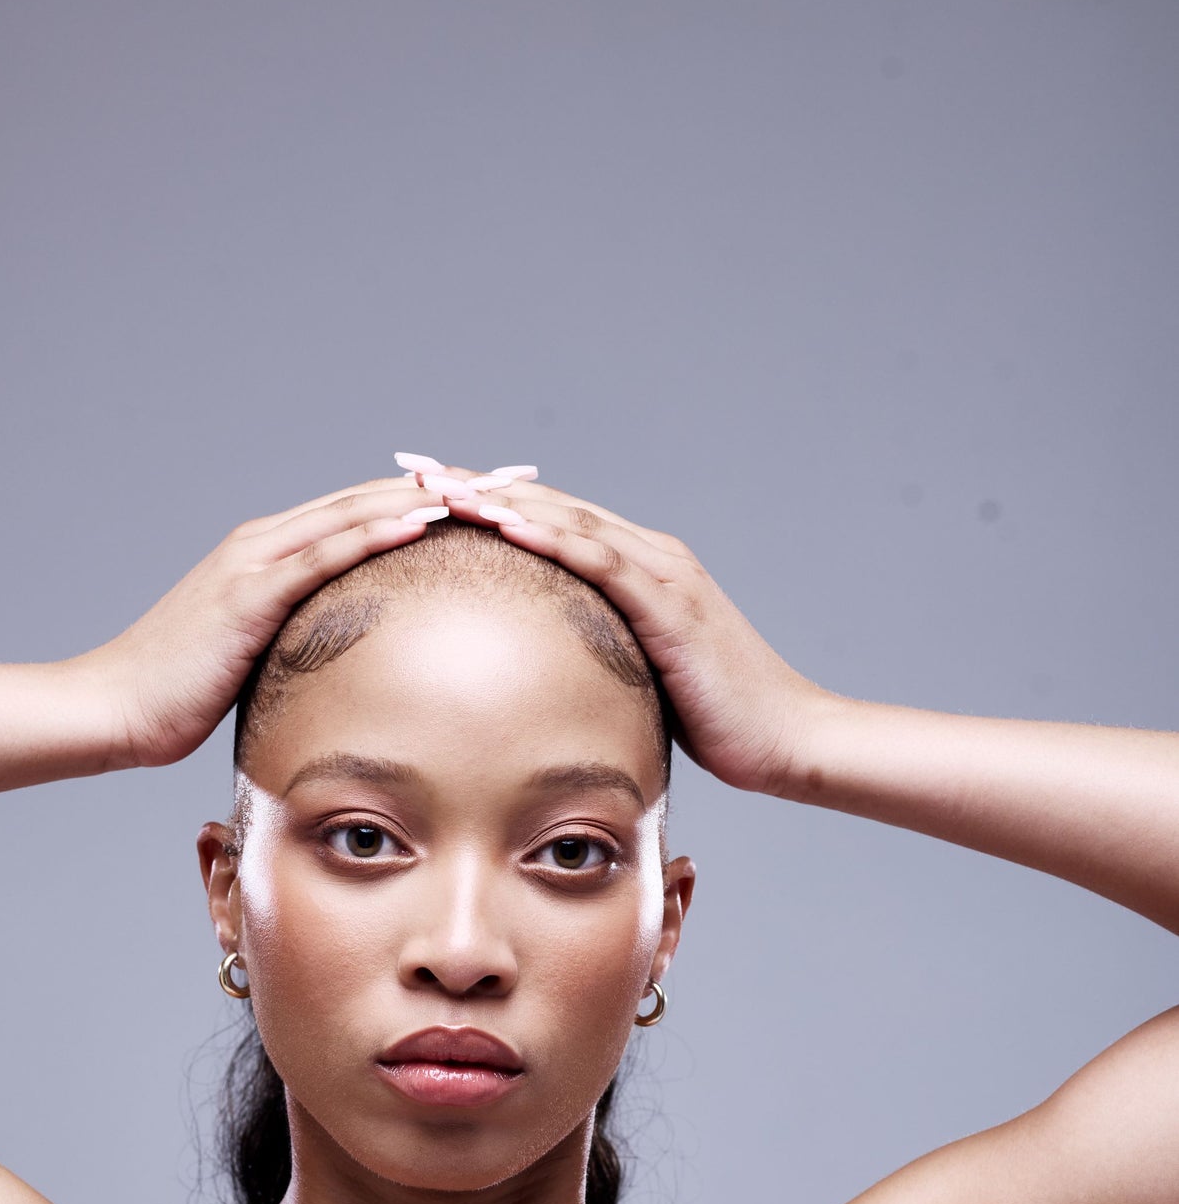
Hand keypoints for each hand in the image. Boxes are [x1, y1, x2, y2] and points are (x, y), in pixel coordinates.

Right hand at [83, 478, 450, 767]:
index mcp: (266, 555)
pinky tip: (424, 521)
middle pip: (368, 498)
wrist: (115, 708)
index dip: (422, 500)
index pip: (358, 513)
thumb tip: (343, 668)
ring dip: (423, 498)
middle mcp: (263, 543)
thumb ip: (294, 647)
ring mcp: (254, 562)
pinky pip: (324, 553)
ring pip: (354, 513)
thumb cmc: (179, 697)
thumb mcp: (253, 664)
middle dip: (441, 487)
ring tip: (485, 489)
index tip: (484, 499)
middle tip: (509, 479)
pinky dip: (376, 531)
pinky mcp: (248, 593)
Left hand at [438, 473, 826, 793]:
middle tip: (415, 465)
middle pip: (553, 506)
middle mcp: (653, 557)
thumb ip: (600, 660)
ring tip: (442, 486)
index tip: (428, 488)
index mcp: (642, 570)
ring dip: (505, 502)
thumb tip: (541, 678)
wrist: (788, 739)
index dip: (491, 501)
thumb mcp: (641, 682)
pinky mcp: (674, 608)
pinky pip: (604, 563)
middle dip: (481, 485)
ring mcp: (666, 577)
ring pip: (572, 522)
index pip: (554, 521)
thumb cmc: (717, 721)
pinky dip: (555, 539)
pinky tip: (508, 527)